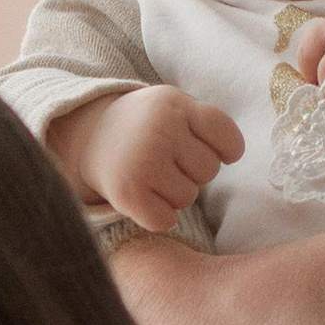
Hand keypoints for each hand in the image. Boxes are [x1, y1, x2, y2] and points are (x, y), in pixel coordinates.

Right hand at [51, 88, 244, 232]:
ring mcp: (142, 161)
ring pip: (188, 198)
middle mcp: (159, 129)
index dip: (227, 150)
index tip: (211, 150)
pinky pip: (165, 220)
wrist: (90, 136)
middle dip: (193, 171)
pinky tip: (143, 196)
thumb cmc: (146, 127)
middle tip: (167, 161)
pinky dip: (157, 216)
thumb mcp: (173, 107)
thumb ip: (205, 124)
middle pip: (209, 171)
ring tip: (152, 175)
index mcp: (175, 105)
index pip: (227, 136)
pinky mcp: (126, 192)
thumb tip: (234, 153)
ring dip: (174, 194)